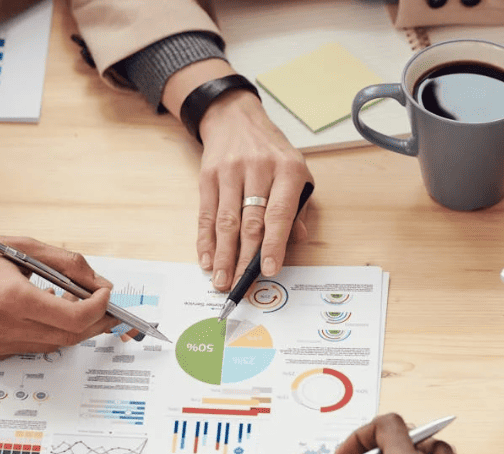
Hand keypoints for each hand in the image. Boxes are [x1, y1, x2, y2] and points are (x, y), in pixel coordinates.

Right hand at [0, 233, 118, 365]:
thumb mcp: (21, 245)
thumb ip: (66, 264)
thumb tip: (98, 284)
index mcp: (11, 297)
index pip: (74, 318)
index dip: (99, 309)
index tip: (105, 296)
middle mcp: (0, 327)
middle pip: (67, 337)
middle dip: (92, 322)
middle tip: (102, 307)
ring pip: (48, 346)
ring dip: (65, 328)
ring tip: (66, 305)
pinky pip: (24, 350)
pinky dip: (37, 334)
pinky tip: (32, 315)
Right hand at [197, 91, 312, 290]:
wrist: (236, 119)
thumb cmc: (272, 152)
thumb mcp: (297, 172)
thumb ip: (298, 208)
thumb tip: (296, 241)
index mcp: (288, 170)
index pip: (279, 213)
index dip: (274, 244)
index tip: (269, 270)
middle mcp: (258, 169)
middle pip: (250, 222)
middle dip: (244, 258)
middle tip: (240, 285)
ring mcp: (230, 172)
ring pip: (226, 221)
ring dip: (222, 255)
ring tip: (221, 279)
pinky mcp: (208, 176)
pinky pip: (206, 214)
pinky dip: (206, 240)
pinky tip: (207, 259)